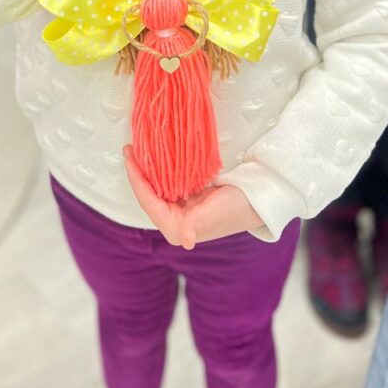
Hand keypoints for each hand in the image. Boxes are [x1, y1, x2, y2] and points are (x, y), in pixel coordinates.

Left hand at [124, 146, 263, 249]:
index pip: (147, 200)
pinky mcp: (188, 198)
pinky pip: (168, 181)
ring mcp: (181, 209)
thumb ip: (196, 224)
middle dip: (139, 171)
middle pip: (148, 193)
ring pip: (157, 186)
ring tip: (140, 148)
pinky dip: (161, 168)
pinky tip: (157, 155)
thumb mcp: (215, 213)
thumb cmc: (237, 208)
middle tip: (130, 147)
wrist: (258, 200)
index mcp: (176, 229)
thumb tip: (185, 240)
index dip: (136, 178)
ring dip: (149, 169)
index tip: (129, 155)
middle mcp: (174, 221)